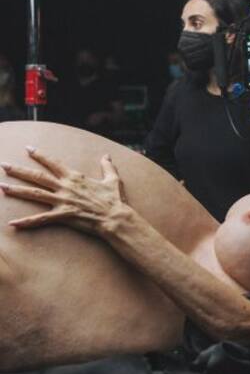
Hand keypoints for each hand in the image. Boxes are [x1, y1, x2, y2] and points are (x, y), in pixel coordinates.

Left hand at [0, 147, 127, 234]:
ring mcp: (62, 201)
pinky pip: (41, 219)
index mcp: (75, 177)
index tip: (28, 149)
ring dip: (17, 190)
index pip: (53, 163)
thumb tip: (106, 156)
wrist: (115, 217)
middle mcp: (65, 187)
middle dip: (19, 170)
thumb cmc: (114, 199)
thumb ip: (107, 167)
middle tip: (3, 165)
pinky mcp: (63, 215)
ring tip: (2, 186)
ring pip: (34, 194)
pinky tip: (13, 224)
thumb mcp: (112, 180)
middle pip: (37, 176)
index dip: (40, 155)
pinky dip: (26, 222)